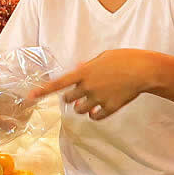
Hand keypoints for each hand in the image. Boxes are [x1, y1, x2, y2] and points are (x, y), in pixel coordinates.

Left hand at [30, 49, 154, 118]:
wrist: (144, 70)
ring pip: (80, 110)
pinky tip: (100, 109)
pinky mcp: (110, 108)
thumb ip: (88, 65)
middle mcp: (87, 87)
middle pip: (68, 99)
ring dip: (83, 107)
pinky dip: (95, 114)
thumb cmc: (124, 59)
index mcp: (83, 72)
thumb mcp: (103, 57)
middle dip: (72, 98)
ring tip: (93, 100)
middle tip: (81, 93)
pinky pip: (95, 117)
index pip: (57, 83)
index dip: (42, 91)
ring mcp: (98, 98)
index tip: (29, 97)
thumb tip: (79, 68)